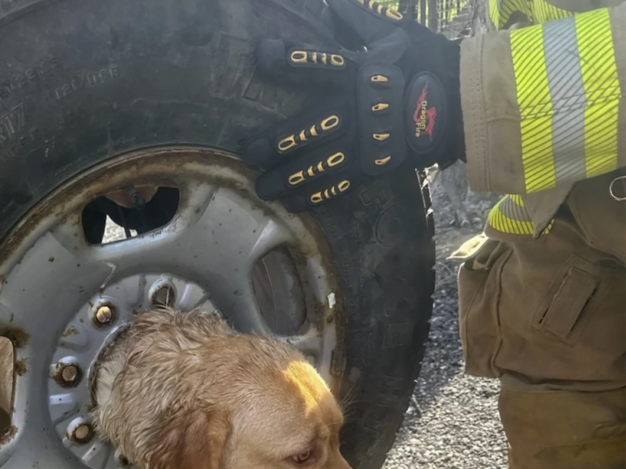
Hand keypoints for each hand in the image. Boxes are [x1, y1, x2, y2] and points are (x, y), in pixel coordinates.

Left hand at [240, 0, 462, 211]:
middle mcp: (357, 110)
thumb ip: (359, 21)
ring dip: (288, 177)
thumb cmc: (428, 62)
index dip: (289, 59)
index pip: (319, 64)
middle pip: (309, 127)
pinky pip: (341, 184)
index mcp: (360, 73)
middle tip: (248, 152)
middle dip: (276, 141)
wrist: (466, 103)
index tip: (262, 55)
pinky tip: (293, 203)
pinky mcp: (376, 165)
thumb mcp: (396, 34)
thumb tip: (331, 3)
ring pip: (320, 163)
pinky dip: (316, 194)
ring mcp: (366, 142)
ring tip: (261, 189)